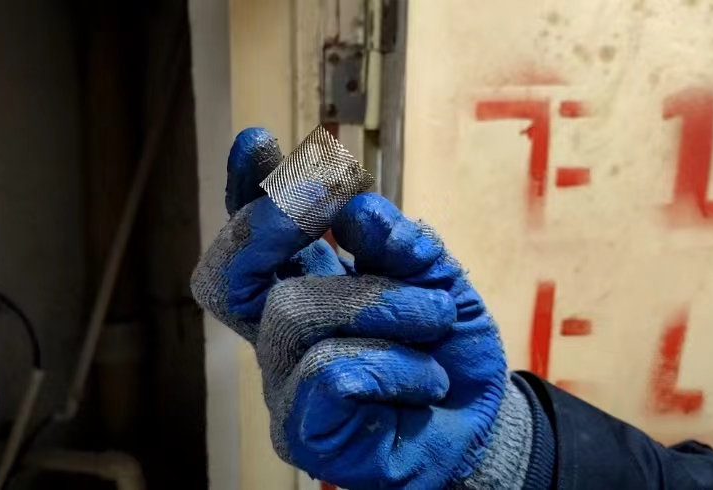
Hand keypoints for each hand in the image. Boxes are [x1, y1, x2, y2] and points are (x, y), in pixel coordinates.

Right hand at [192, 128, 538, 489]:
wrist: (484, 420)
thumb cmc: (449, 346)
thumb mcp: (436, 276)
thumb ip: (398, 241)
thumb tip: (356, 210)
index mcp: (307, 286)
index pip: (258, 237)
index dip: (247, 191)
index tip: (257, 144)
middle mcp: (283, 333)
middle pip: (228, 273)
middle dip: (268, 220)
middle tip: (322, 197)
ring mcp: (285, 384)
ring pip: (294, 312)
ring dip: (380, 302)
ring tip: (434, 320)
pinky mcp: (304, 434)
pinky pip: (327, 373)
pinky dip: (391, 365)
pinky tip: (422, 379)